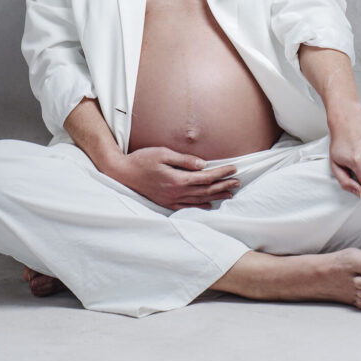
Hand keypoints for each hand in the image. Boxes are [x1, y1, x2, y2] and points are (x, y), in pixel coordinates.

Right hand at [116, 146, 239, 209]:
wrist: (122, 174)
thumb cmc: (142, 160)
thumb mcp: (163, 153)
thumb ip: (184, 160)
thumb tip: (203, 164)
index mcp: (177, 179)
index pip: (206, 177)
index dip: (221, 173)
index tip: (234, 169)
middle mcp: (176, 193)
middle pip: (206, 190)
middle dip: (223, 185)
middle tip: (238, 182)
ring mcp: (171, 200)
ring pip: (199, 200)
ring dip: (216, 196)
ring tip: (230, 193)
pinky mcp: (166, 203)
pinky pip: (187, 207)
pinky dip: (200, 206)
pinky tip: (208, 205)